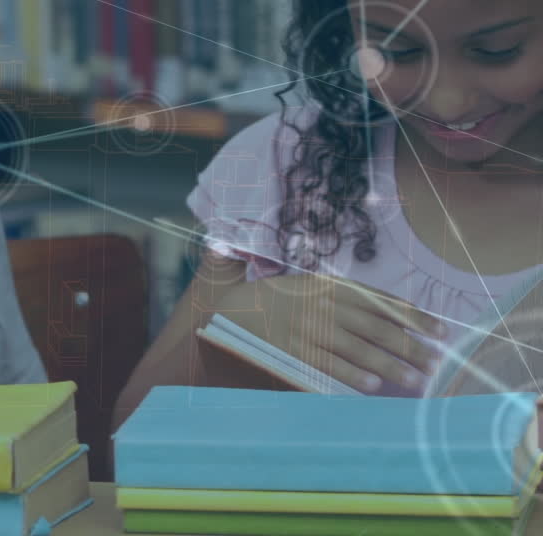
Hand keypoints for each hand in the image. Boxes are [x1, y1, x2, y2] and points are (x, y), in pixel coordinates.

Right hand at [236, 273, 447, 392]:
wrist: (232, 306)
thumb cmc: (282, 298)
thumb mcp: (316, 286)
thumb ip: (352, 297)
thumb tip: (399, 313)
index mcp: (335, 286)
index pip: (385, 302)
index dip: (416, 317)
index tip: (442, 332)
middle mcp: (325, 305)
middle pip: (379, 328)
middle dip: (412, 346)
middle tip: (437, 362)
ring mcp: (308, 328)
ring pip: (359, 349)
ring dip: (390, 366)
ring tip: (416, 380)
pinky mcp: (293, 349)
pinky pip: (327, 364)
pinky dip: (351, 376)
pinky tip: (373, 387)